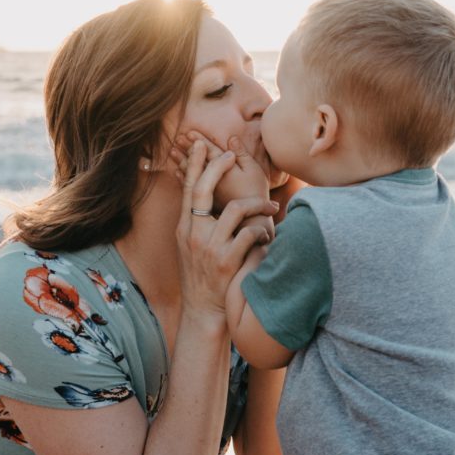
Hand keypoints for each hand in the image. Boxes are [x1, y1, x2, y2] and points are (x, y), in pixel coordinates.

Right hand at [176, 141, 278, 318]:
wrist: (203, 310)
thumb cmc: (202, 275)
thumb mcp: (190, 246)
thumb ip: (198, 222)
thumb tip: (209, 197)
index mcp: (184, 227)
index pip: (187, 189)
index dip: (193, 164)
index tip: (200, 145)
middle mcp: (193, 234)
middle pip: (203, 189)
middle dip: (218, 167)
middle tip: (231, 155)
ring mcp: (209, 247)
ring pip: (236, 209)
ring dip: (258, 206)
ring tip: (270, 209)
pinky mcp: (226, 261)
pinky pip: (250, 234)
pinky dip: (262, 231)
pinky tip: (267, 236)